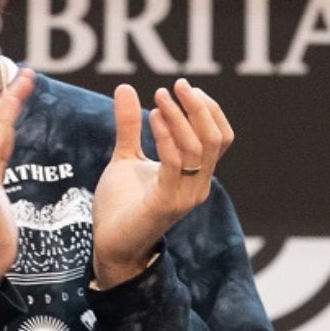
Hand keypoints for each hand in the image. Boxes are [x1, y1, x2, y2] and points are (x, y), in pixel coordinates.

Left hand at [93, 79, 234, 288]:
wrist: (108, 245)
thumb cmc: (121, 205)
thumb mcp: (126, 157)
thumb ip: (131, 126)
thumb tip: (126, 87)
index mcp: (197, 174)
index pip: (221, 137)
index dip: (209, 109)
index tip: (183, 88)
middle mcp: (199, 185)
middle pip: (215, 138)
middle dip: (199, 107)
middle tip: (176, 85)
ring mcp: (185, 195)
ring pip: (199, 148)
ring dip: (180, 117)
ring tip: (159, 98)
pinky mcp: (166, 203)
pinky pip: (175, 164)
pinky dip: (166, 136)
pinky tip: (152, 119)